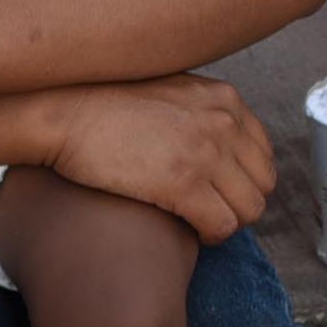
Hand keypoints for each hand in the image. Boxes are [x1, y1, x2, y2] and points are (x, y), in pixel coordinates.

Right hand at [44, 76, 277, 241]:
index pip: (263, 154)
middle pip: (263, 184)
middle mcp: (223, 121)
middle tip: (209, 212)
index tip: (219, 192)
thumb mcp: (168, 90)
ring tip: (199, 223)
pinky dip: (210, 236)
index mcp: (223, 99)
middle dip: (239, 204)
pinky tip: (188, 230)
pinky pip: (222, 226)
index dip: (243, 181)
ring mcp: (205, 152)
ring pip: (249, 210)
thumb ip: (200, 110)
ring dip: (227, 223)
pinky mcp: (183, 183)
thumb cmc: (104, 105)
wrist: (63, 112)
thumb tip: (216, 139)